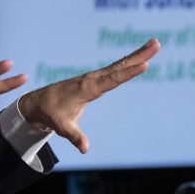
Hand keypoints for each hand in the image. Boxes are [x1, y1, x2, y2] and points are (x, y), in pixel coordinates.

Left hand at [18, 38, 159, 153]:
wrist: (38, 102)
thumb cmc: (51, 114)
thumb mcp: (62, 127)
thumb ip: (75, 136)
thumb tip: (85, 149)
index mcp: (87, 89)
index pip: (112, 80)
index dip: (129, 73)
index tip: (144, 64)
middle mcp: (92, 79)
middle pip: (120, 66)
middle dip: (139, 56)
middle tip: (156, 44)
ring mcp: (94, 77)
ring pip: (119, 64)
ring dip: (137, 55)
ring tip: (154, 44)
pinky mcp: (94, 79)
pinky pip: (115, 68)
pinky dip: (128, 61)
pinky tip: (139, 57)